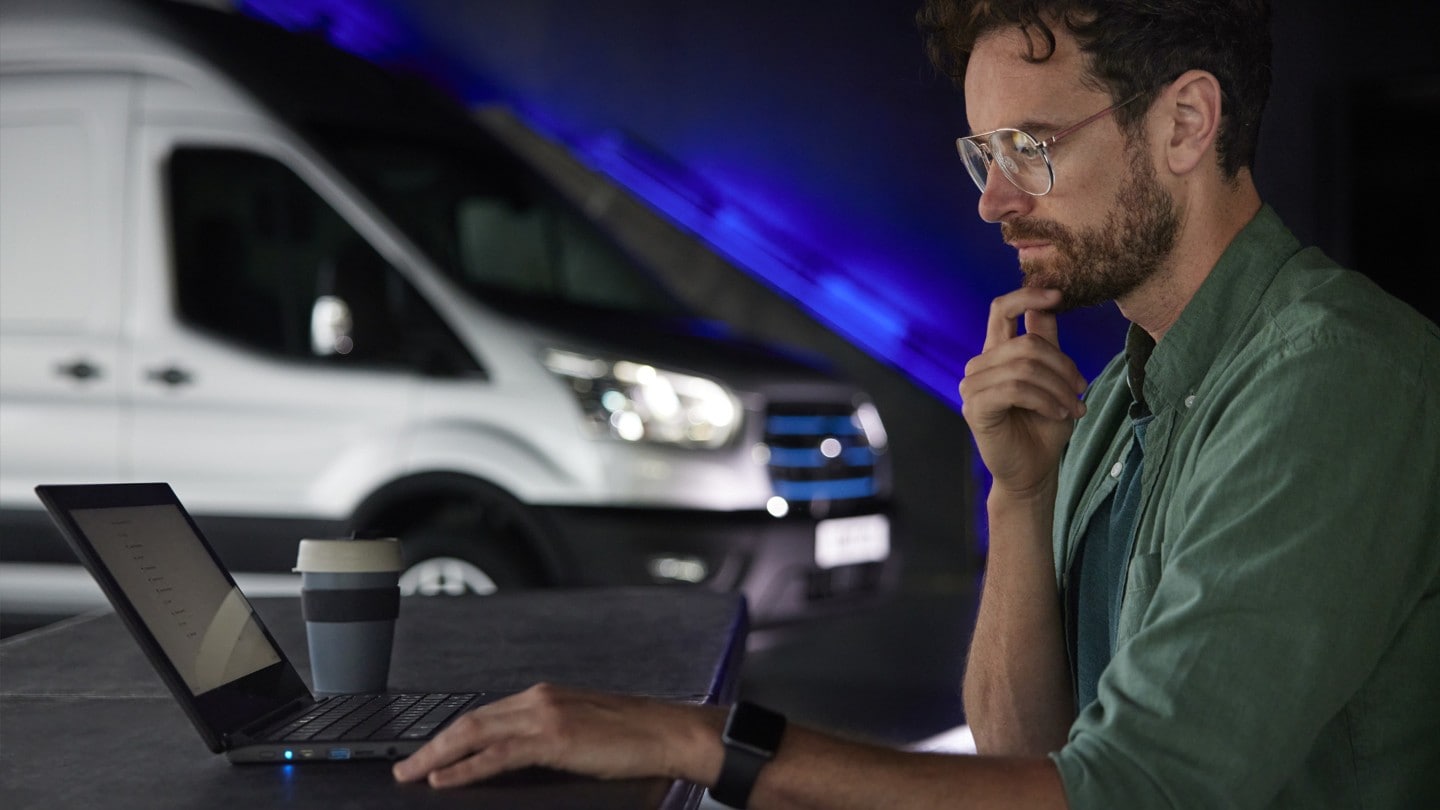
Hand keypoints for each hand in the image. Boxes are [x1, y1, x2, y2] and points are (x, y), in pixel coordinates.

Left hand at [392, 683, 724, 788]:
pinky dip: (465, 767)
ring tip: (412, 774)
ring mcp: (545, 716)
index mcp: (545, 696)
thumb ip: (550, 736)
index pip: (485, 715)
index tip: (428, 752)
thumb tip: (516, 758)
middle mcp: (539, 699)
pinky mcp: (553, 738)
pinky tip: (444, 779)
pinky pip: (497, 754)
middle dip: (432, 745)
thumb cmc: (635, 737)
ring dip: (437, 755)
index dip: (451, 735)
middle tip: (404, 766)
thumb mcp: (583, 731)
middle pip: (471, 721)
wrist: (669, 732)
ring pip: (475, 734)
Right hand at [958, 288, 1086, 496]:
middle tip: (1082, 390)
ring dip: (1058, 388)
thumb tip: (1047, 305)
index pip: (1001, 309)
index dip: (1027, 295)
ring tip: (1074, 407)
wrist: (1033, 470)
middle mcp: (980, 365)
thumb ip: (1047, 344)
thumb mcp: (1054, 379)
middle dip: (1063, 365)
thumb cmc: (1043, 426)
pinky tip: (1058, 414)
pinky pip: (1015, 389)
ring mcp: (973, 386)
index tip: (1059, 294)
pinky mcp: (975, 407)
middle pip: (1027, 343)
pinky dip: (1045, 400)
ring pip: (1024, 366)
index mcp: (997, 353)